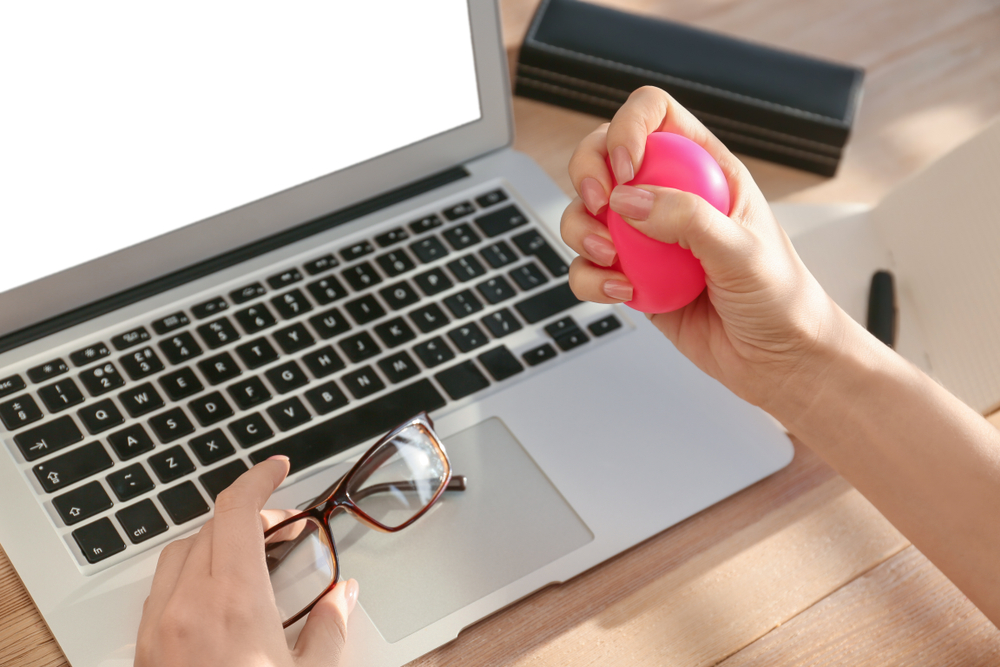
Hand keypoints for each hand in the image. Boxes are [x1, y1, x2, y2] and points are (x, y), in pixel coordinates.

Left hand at [136, 456, 358, 666]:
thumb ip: (330, 627)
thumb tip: (342, 597)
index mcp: (235, 602)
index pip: (237, 510)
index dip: (259, 478)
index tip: (277, 468)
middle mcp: (188, 606)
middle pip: (212, 526)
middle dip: (250, 515)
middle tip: (283, 529)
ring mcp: (159, 627)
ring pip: (180, 553)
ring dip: (215, 542)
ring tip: (248, 557)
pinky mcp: (143, 650)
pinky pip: (160, 590)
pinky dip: (188, 574)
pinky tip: (214, 596)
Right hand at [560, 86, 847, 411]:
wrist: (778, 361)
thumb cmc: (780, 299)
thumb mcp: (744, 252)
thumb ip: (688, 220)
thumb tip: (628, 200)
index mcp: (706, 169)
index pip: (655, 115)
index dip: (630, 127)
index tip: (626, 170)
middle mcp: (670, 195)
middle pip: (605, 154)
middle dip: (588, 174)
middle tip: (599, 206)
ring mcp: (645, 238)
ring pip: (586, 211)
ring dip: (581, 231)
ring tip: (610, 258)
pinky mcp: (630, 277)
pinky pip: (588, 266)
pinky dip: (592, 279)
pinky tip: (623, 293)